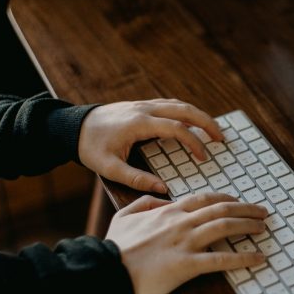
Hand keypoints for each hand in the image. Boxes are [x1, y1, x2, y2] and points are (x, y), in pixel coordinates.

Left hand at [78, 99, 223, 192]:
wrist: (72, 126)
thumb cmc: (90, 147)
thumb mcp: (109, 168)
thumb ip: (137, 179)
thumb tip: (163, 189)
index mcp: (139, 124)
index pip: (176, 129)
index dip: (194, 142)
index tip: (204, 156)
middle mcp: (144, 109)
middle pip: (184, 109)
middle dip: (206, 122)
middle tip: (221, 138)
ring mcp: (143, 104)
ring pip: (178, 104)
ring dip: (198, 115)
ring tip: (212, 130)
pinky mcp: (140, 105)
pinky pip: (169, 104)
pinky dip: (185, 112)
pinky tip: (191, 122)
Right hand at [106, 193, 267, 293]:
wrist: (108, 268)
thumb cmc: (116, 246)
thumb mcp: (125, 215)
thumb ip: (144, 203)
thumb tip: (159, 197)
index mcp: (167, 211)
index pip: (204, 199)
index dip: (225, 198)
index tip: (238, 201)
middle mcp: (180, 222)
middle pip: (221, 208)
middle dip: (245, 208)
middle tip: (262, 211)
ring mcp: (185, 242)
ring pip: (225, 226)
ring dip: (248, 225)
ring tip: (262, 227)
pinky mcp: (188, 264)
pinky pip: (222, 259)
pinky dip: (244, 257)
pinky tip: (258, 257)